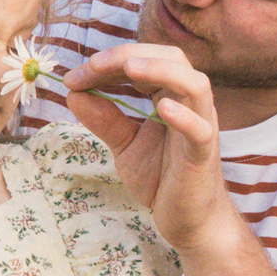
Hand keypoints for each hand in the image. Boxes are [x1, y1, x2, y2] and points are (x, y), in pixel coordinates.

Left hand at [60, 42, 224, 253]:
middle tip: (93, 66)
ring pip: (195, 84)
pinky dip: (185, 117)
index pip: (142, 62)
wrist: (187, 220)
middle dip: (130, 56)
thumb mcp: (124, 145)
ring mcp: (201, 126)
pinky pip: (200, 130)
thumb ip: (103, 119)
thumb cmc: (161, 178)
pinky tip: (163, 110)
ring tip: (130, 69)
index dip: (107, 63)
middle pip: (171, 58)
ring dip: (162, 70)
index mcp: (170, 95)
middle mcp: (189, 103)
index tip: (74, 78)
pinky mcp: (203, 155)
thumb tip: (73, 93)